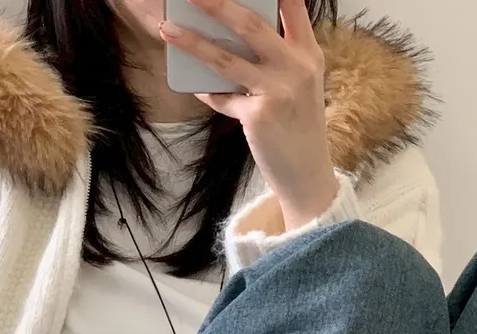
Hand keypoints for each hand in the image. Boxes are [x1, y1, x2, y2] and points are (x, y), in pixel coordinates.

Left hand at [160, 0, 337, 229]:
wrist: (307, 173)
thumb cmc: (300, 128)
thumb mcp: (300, 86)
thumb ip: (279, 58)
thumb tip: (232, 36)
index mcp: (309, 54)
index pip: (294, 5)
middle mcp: (295, 67)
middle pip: (250, 23)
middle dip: (216, 3)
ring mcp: (276, 91)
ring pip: (225, 58)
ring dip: (191, 42)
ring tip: (167, 29)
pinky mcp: (257, 116)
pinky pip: (221, 97)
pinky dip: (207, 92)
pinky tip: (197, 87)